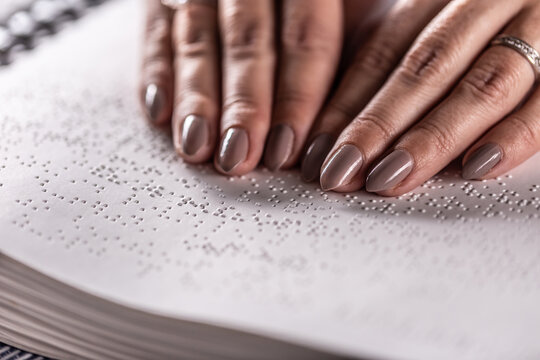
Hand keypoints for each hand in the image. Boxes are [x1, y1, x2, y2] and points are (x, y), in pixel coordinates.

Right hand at [140, 0, 346, 174]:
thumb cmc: (296, 3)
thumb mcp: (340, 5)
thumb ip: (332, 45)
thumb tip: (340, 127)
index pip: (306, 37)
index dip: (298, 97)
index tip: (289, 148)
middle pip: (248, 43)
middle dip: (244, 106)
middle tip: (238, 156)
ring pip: (198, 41)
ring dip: (197, 99)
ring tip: (197, 148)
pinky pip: (156, 32)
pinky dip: (156, 73)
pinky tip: (159, 113)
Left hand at [311, 0, 539, 195]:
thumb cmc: (483, 26)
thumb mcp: (434, 27)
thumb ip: (393, 61)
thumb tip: (334, 123)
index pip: (383, 53)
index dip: (346, 105)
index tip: (317, 151)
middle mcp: (488, 5)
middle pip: (425, 70)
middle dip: (377, 127)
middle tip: (341, 173)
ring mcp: (538, 27)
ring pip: (481, 86)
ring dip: (432, 139)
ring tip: (391, 178)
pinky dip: (514, 135)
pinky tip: (475, 167)